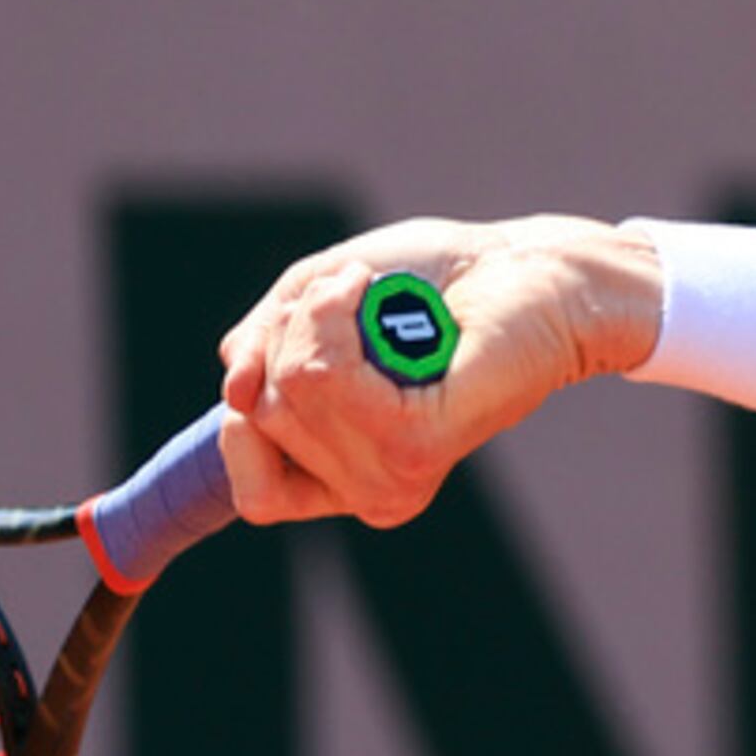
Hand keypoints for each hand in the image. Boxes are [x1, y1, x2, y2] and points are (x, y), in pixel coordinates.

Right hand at [214, 215, 661, 526]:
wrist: (521, 264)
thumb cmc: (427, 283)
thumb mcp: (311, 307)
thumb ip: (260, 352)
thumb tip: (234, 394)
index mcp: (343, 476)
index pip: (250, 491)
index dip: (244, 421)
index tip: (284, 355)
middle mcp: (369, 490)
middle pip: (259, 420)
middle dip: (287, 333)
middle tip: (348, 296)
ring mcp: (393, 474)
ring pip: (289, 392)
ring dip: (314, 313)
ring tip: (365, 288)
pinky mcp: (419, 442)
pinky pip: (326, 380)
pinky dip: (336, 314)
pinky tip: (372, 292)